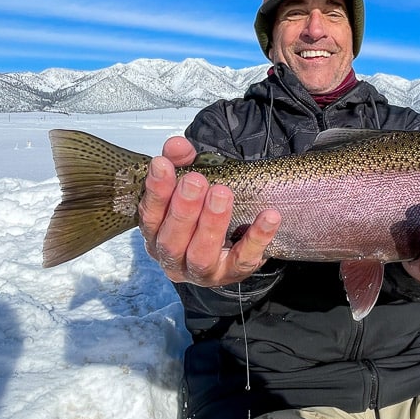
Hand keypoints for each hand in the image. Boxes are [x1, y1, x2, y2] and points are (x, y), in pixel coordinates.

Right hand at [137, 136, 279, 285]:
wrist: (231, 240)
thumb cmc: (201, 209)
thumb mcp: (189, 183)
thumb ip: (182, 162)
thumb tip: (177, 144)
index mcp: (156, 235)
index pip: (150, 216)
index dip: (156, 191)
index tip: (163, 164)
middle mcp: (173, 258)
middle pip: (172, 240)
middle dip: (184, 209)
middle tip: (196, 180)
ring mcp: (202, 271)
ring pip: (201, 255)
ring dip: (211, 224)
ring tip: (222, 194)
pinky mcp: (232, 274)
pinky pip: (245, 259)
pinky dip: (257, 238)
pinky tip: (269, 217)